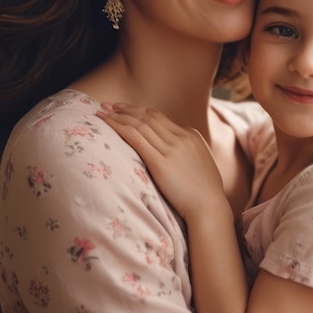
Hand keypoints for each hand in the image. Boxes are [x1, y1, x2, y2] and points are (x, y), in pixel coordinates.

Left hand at [98, 104, 226, 220]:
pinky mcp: (161, 162)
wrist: (210, 208)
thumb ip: (186, 155)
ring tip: (102, 110)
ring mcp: (172, 148)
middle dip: (127, 108)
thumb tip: (173, 156)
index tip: (125, 110)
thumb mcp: (200, 165)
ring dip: (118, 115)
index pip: (160, 118)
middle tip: (109, 104)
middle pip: (149, 116)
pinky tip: (106, 123)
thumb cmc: (205, 194)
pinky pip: (135, 137)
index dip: (140, 111)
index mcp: (191, 135)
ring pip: (140, 123)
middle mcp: (181, 137)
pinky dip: (118, 127)